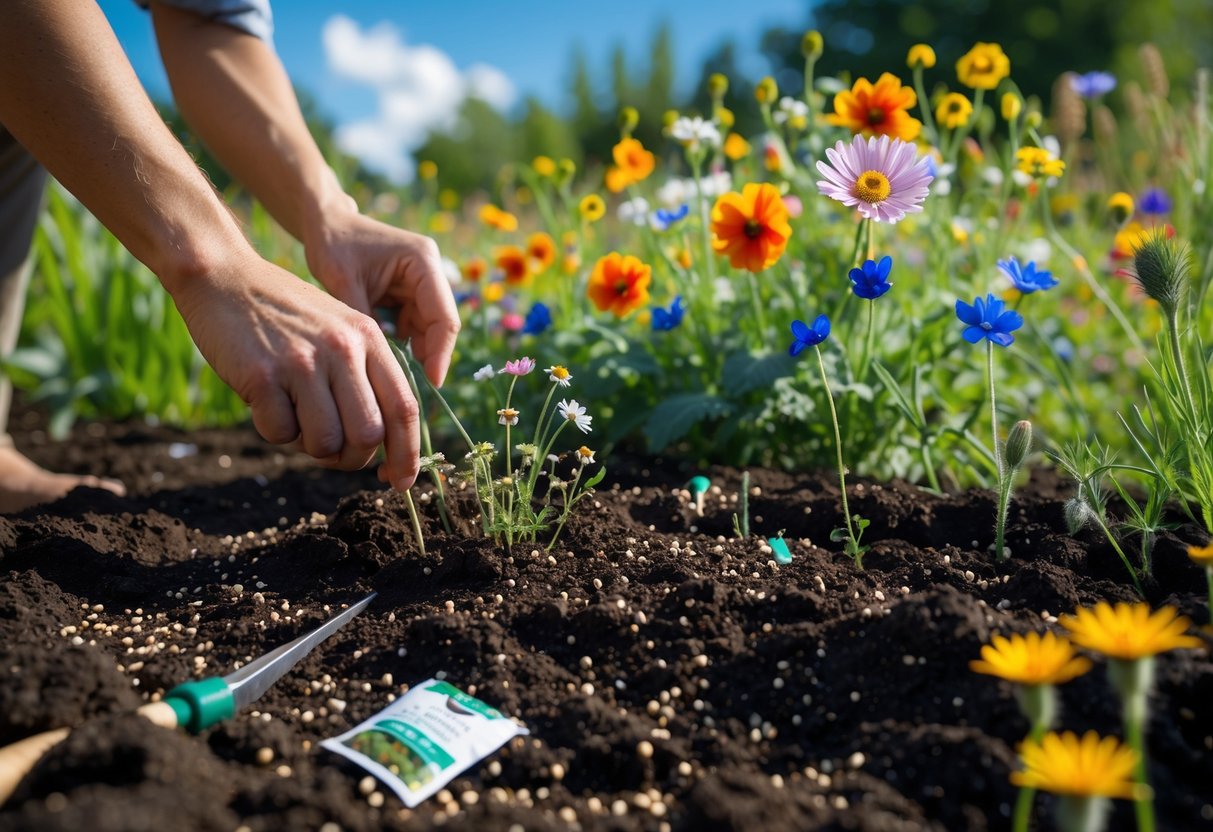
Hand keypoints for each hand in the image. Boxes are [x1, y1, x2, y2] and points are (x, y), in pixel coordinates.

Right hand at [169, 249, 420, 488]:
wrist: (224, 276)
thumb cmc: (285, 313)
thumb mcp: (340, 330)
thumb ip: (364, 376)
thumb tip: (381, 443)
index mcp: (369, 338)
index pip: (405, 408)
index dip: (407, 454)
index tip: (400, 482)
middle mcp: (343, 349)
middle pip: (368, 434)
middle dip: (352, 457)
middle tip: (332, 452)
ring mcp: (303, 361)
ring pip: (325, 441)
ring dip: (309, 446)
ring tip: (294, 416)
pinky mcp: (263, 375)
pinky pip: (280, 433)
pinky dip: (274, 430)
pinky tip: (265, 401)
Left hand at [304, 209, 459, 388]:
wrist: (324, 224)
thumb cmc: (333, 244)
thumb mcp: (344, 283)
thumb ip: (365, 322)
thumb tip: (380, 365)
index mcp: (422, 261)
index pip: (444, 315)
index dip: (441, 351)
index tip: (432, 382)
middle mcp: (429, 271)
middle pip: (440, 324)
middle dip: (428, 354)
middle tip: (408, 384)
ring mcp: (421, 282)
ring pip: (427, 328)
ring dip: (413, 349)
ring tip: (390, 369)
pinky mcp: (409, 292)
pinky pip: (412, 324)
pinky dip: (400, 341)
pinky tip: (383, 352)